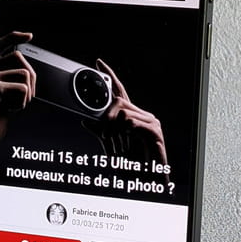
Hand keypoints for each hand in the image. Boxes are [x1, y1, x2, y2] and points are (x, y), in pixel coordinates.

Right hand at [0, 31, 34, 141]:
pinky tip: (10, 110)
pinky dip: (22, 103)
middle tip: (27, 96)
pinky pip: (22, 88)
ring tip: (12, 106)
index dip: (14, 36)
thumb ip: (8, 83)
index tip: (28, 36)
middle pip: (18, 57)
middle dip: (31, 77)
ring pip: (24, 74)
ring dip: (25, 95)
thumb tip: (27, 76)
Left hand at [84, 59, 168, 177]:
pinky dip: (126, 131)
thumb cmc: (133, 165)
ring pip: (123, 112)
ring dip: (114, 129)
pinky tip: (128, 139)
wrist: (149, 179)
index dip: (109, 76)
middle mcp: (141, 116)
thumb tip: (86, 120)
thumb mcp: (111, 147)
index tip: (99, 63)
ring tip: (116, 142)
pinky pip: (132, 122)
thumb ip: (100, 132)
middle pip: (117, 102)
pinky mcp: (155, 131)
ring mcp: (150, 122)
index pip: (119, 91)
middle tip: (106, 134)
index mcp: (131, 116)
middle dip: (106, 117)